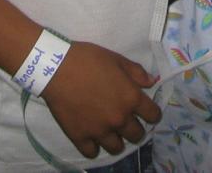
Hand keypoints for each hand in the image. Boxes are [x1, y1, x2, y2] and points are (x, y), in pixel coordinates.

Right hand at [43, 42, 161, 157]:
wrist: (58, 68)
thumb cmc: (90, 59)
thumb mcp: (117, 59)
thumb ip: (137, 73)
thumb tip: (152, 82)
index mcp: (131, 98)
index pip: (153, 116)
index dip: (153, 114)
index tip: (148, 112)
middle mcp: (119, 119)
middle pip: (137, 135)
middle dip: (136, 129)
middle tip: (128, 121)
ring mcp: (100, 131)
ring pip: (117, 148)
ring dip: (117, 140)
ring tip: (111, 130)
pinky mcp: (80, 138)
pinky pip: (93, 153)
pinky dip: (94, 147)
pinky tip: (93, 137)